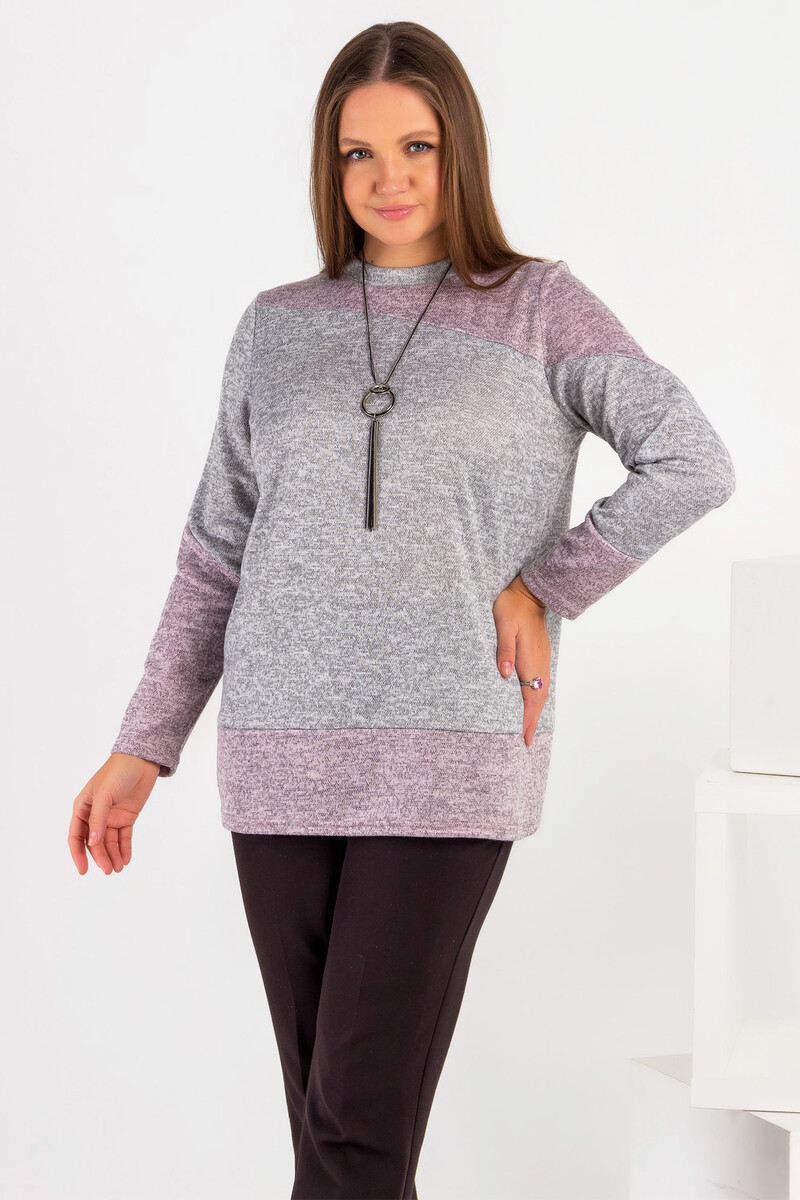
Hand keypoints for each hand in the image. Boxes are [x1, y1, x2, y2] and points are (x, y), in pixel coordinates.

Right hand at [67, 753, 160, 875]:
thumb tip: (92, 843)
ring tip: (119, 868)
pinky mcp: (127, 817)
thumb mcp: (104, 795)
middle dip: (101, 857)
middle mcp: (95, 815)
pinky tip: (126, 859)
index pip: (76, 836)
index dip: (78, 854)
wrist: (141, 761)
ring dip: (113, 856)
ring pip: (110, 842)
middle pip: (95, 842)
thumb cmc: (117, 772)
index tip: (84, 870)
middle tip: (110, 871)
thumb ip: (98, 819)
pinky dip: (124, 848)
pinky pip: (124, 837)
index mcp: (82, 808)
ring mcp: (111, 817)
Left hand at [492, 575, 550, 746]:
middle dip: (533, 720)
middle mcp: (539, 663)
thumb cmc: (513, 607)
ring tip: (530, 726)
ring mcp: (542, 659)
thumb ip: (504, 649)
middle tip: (527, 740)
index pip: (530, 696)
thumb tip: (505, 673)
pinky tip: (533, 700)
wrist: (530, 593)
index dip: (528, 718)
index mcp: (529, 660)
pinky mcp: (541, 654)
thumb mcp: (504, 626)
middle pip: (538, 699)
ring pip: (541, 691)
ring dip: (536, 710)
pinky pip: (541, 682)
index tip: (525, 736)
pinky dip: (538, 697)